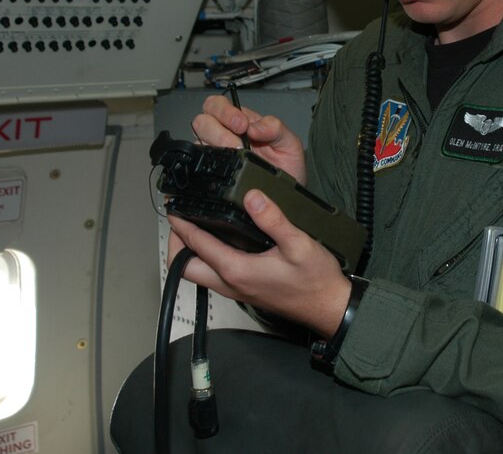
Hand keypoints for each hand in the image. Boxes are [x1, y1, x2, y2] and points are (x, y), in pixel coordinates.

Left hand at [167, 188, 350, 337]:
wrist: (328, 306)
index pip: (197, 245)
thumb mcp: (298, 243)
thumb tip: (251, 196)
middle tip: (180, 222)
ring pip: (197, 275)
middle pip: (184, 268)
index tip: (174, 207)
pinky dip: (205, 259)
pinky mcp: (243, 291)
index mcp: (237, 270)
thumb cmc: (315, 279)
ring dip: (189, 253)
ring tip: (195, 228)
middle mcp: (230, 283)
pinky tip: (219, 242)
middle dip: (176, 244)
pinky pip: (212, 277)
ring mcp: (235, 290)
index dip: (181, 224)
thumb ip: (273, 219)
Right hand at [192, 94, 306, 182]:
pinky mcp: (212, 172)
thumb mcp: (289, 142)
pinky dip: (209, 164)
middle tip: (238, 143)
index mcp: (240, 120)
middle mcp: (224, 134)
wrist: (286, 192)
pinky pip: (200, 165)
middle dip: (219, 130)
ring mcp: (216, 153)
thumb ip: (275, 128)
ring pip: (198, 141)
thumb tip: (255, 126)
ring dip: (216, 146)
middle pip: (202, 121)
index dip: (225, 112)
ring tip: (237, 156)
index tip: (242, 125)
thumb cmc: (287, 165)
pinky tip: (227, 168)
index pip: (218, 105)